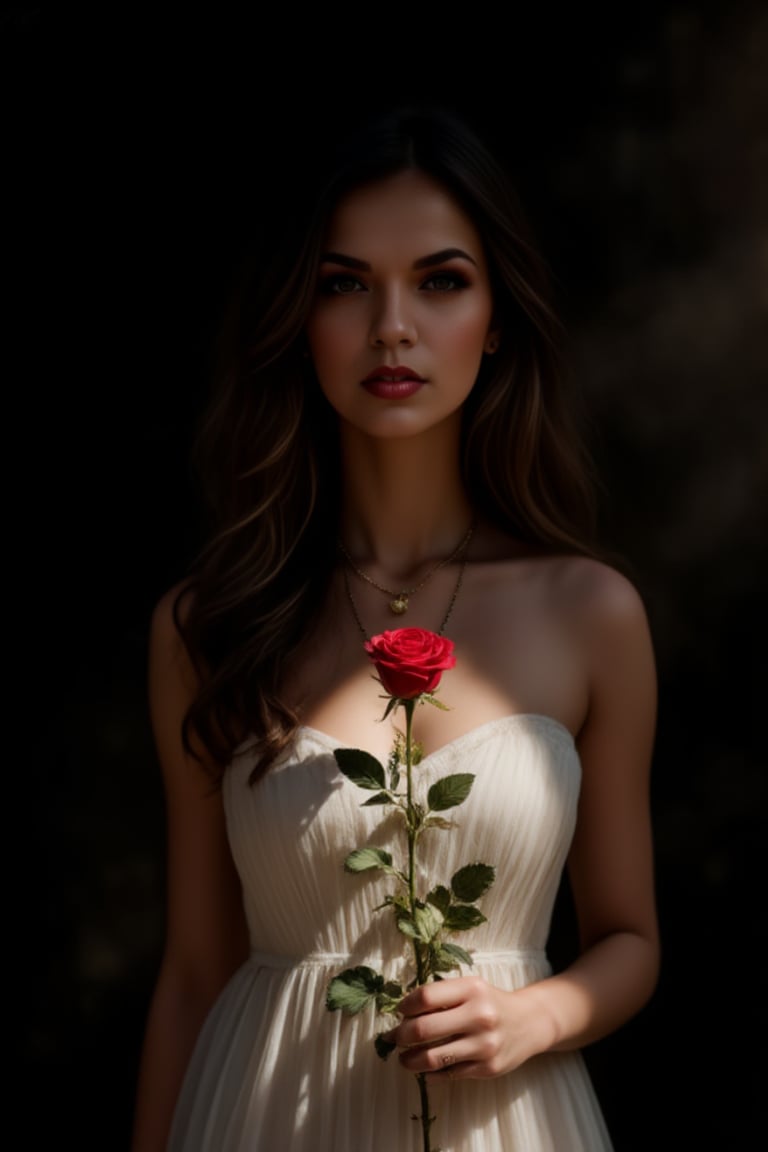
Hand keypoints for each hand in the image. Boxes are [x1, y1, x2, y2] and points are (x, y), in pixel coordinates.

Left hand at [383, 975, 544, 1080]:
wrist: (528, 1023)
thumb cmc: (489, 1003)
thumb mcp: (470, 988)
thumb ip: (441, 996)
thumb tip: (402, 1013)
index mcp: (472, 989)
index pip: (426, 997)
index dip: (405, 1006)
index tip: (399, 1012)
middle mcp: (479, 1016)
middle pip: (423, 1029)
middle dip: (400, 1036)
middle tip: (393, 1038)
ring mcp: (484, 1045)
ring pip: (432, 1057)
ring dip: (409, 1060)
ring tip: (403, 1058)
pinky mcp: (488, 1068)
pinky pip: (448, 1074)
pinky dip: (430, 1074)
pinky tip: (424, 1069)